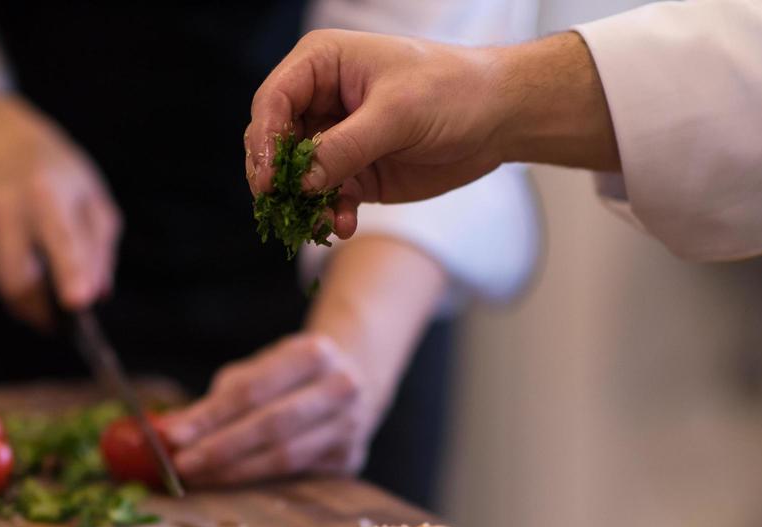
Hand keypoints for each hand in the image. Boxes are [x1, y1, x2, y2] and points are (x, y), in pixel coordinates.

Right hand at [0, 93, 120, 324]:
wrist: (3, 149)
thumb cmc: (61, 181)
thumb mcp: (93, 201)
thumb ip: (99, 249)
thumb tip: (97, 293)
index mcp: (48, 193)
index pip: (61, 239)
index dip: (71, 273)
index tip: (79, 302)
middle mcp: (8, 208)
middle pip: (18, 278)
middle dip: (42, 311)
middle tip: (61, 323)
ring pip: (3, 287)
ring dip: (29, 304)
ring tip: (47, 294)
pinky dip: (14, 288)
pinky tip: (26, 268)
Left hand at [161, 334, 378, 484]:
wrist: (356, 377)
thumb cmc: (291, 375)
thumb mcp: (260, 369)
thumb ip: (219, 399)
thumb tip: (171, 431)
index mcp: (313, 353)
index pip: (252, 390)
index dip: (210, 416)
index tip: (172, 436)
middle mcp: (341, 388)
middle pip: (271, 425)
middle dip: (221, 448)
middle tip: (182, 465)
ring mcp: (350, 426)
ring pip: (285, 457)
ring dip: (235, 470)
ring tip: (199, 476)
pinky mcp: (349, 458)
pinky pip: (295, 474)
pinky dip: (257, 479)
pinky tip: (228, 481)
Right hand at [246, 30, 616, 238]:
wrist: (497, 119)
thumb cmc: (451, 92)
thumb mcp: (397, 114)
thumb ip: (345, 147)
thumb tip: (301, 181)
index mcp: (323, 65)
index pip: (274, 100)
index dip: (264, 140)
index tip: (268, 179)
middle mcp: (321, 100)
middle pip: (276, 141)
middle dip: (278, 177)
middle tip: (282, 208)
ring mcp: (336, 139)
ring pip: (297, 177)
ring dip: (305, 203)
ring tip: (324, 222)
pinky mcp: (354, 172)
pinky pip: (326, 198)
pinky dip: (330, 214)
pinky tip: (344, 225)